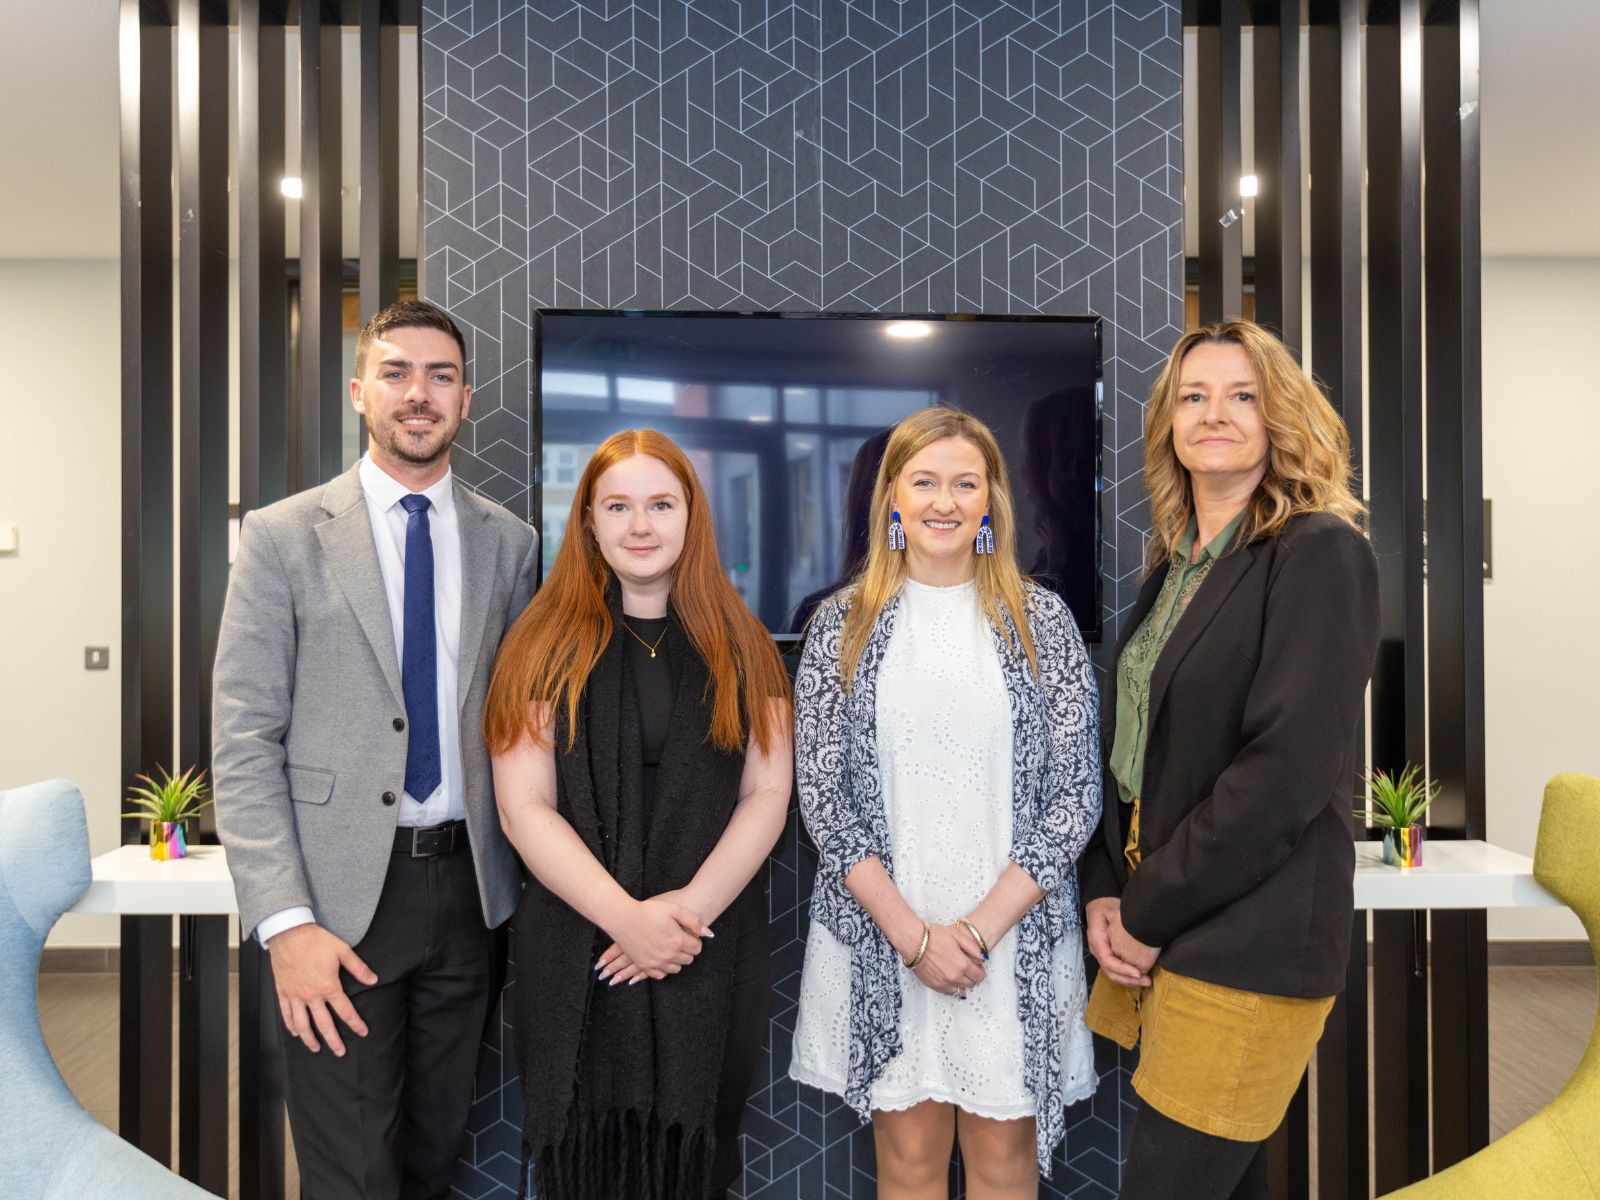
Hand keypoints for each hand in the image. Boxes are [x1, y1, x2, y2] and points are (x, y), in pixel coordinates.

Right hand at [267, 923, 376, 1054]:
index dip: (355, 1023)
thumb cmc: (316, 940)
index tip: (363, 1032)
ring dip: (310, 1039)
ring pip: (303, 1024)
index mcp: (328, 986)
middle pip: (324, 1024)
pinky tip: (296, 1033)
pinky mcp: (283, 992)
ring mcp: (295, 995)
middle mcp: (311, 995)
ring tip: (316, 1048)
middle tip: (340, 1052)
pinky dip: (291, 1026)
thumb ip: (359, 968)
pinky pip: (287, 1014)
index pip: (345, 1011)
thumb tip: (374, 980)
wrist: (289, 933)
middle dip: (333, 1040)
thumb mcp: (343, 951)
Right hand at [605, 897, 710, 982]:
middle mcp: (669, 955)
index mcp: (677, 940)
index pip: (697, 948)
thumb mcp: (674, 909)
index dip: (694, 941)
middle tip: (678, 940)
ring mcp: (656, 963)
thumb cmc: (649, 911)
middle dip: (687, 951)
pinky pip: (661, 975)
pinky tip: (661, 957)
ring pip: (676, 969)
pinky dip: (664, 968)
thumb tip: (707, 934)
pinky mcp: (645, 966)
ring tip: (669, 948)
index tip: (687, 935)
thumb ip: (694, 921)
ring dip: (676, 960)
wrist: (624, 919)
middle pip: (688, 960)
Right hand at [910, 922, 986, 997]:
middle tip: (967, 968)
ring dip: (962, 983)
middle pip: (971, 984)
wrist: (913, 941)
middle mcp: (954, 976)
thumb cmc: (933, 936)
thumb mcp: (958, 935)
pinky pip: (949, 992)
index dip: (980, 971)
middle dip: (972, 977)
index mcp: (962, 964)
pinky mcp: (934, 985)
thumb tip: (982, 958)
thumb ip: (973, 948)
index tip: (977, 967)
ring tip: (957, 972)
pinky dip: (952, 987)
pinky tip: (949, 978)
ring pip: (961, 990)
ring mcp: (944, 983)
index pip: (979, 976)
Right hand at [1085, 897, 1152, 988]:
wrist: (1099, 906)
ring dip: (1130, 981)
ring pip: (1114, 975)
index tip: (1138, 972)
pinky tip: (1141, 978)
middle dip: (1129, 980)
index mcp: (1097, 941)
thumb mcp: (1111, 910)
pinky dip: (1128, 977)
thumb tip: (1131, 927)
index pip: (1108, 961)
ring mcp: (1103, 955)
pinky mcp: (1110, 956)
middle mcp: (1098, 952)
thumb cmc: (1106, 907)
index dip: (1123, 969)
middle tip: (1146, 981)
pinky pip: (1117, 972)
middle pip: (1111, 973)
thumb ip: (1118, 918)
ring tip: (1146, 981)